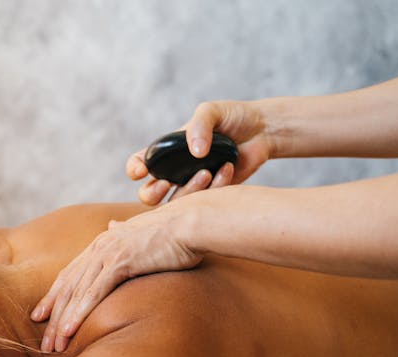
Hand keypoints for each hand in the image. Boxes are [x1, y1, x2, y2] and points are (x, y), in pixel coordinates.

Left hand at [32, 206, 201, 351]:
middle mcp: (99, 247)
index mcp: (102, 243)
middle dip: (53, 317)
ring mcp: (107, 254)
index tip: (41, 317)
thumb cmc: (173, 233)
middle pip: (67, 287)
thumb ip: (122, 233)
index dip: (54, 296)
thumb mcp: (141, 233)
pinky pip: (94, 292)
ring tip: (53, 345)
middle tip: (44, 343)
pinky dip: (79, 312)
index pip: (70, 274)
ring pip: (76, 292)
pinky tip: (69, 330)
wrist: (191, 224)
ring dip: (63, 321)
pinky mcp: (120, 262)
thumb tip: (112, 224)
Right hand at [127, 100, 272, 204]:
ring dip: (187, 190)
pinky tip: (228, 168)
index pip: (140, 163)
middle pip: (148, 194)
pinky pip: (204, 202)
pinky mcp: (212, 196)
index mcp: (168, 151)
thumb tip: (195, 152)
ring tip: (206, 172)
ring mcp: (193, 185)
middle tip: (166, 184)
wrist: (262, 131)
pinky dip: (216, 186)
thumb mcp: (212, 111)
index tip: (141, 170)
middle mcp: (175, 171)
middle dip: (151, 193)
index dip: (134, 169)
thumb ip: (199, 125)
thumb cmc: (233, 117)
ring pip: (175, 204)